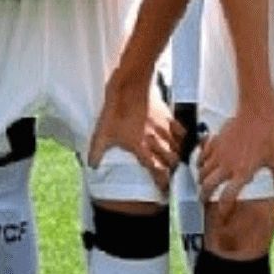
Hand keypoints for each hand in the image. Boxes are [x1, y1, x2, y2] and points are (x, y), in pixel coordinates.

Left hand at [87, 78, 180, 193]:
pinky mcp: (168, 116)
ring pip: (178, 148)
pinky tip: (178, 140)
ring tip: (173, 161)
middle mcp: (155, 140)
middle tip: (168, 175)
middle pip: (171, 161)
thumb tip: (92, 165)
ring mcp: (164, 129)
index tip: (163, 188)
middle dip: (171, 170)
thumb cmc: (116, 109)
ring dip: (176, 156)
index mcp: (141, 147)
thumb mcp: (102, 133)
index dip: (163, 182)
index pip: (158, 171)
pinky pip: (180, 132)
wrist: (129, 86)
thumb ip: (97, 152)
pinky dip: (181, 139)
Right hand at [197, 95, 273, 205]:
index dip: (223, 210)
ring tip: (203, 183)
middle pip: (207, 187)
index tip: (223, 215)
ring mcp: (219, 153)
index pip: (227, 197)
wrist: (257, 111)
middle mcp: (227, 166)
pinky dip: (200, 162)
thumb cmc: (269, 134)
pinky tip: (203, 164)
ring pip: (202, 172)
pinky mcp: (215, 141)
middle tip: (203, 200)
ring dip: (201, 180)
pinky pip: (202, 155)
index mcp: (243, 172)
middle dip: (203, 196)